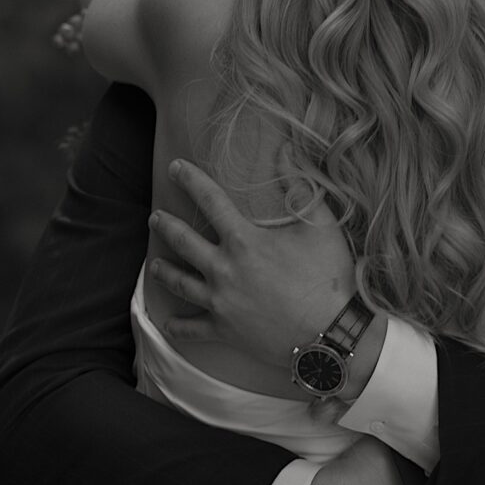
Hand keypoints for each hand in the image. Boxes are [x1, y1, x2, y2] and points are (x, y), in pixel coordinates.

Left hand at [147, 159, 355, 367]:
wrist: (331, 333)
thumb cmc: (329, 277)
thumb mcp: (322, 225)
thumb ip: (301, 187)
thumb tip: (287, 152)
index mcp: (243, 240)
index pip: (210, 201)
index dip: (191, 181)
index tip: (175, 168)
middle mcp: (223, 269)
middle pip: (184, 242)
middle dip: (166, 226)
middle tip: (155, 218)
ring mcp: (220, 302)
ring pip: (180, 283)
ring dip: (163, 272)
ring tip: (154, 265)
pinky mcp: (225, 331)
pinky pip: (191, 329)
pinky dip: (177, 326)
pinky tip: (167, 323)